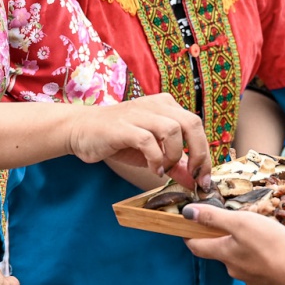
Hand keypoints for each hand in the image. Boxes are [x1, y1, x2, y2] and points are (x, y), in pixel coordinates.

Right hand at [66, 93, 211, 185]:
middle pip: (192, 123)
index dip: (205, 154)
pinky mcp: (123, 126)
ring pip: (173, 130)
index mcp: (166, 106)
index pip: (196, 126)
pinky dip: (155, 159)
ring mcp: (138, 114)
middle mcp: (155, 105)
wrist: (80, 130)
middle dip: (199, 153)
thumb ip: (174, 163)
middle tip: (194, 176)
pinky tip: (152, 168)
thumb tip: (194, 180)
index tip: (204, 178)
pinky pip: (148, 141)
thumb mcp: (152, 153)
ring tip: (163, 169)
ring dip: (173, 155)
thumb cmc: (118, 139)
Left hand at [182, 203, 284, 284]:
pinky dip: (259, 258)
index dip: (189, 236)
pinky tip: (272, 251)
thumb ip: (214, 217)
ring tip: (259, 235)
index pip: (196, 246)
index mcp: (223, 253)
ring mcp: (249, 278)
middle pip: (219, 252)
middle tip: (233, 224)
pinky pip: (257, 267)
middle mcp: (232, 269)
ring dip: (243, 248)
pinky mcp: (266, 282)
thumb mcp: (241, 222)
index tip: (188, 227)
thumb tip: (187, 213)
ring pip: (239, 260)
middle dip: (222, 239)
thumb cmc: (270, 245)